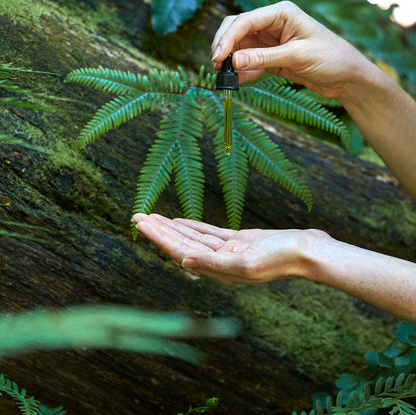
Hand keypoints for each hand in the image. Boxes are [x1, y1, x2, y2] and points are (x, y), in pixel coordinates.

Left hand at [132, 213, 328, 285]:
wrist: (307, 250)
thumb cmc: (280, 258)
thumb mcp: (245, 263)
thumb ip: (214, 264)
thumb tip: (183, 262)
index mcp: (218, 271)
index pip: (180, 251)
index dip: (159, 237)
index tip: (141, 223)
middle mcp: (219, 263)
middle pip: (182, 243)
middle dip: (159, 230)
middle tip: (137, 216)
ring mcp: (228, 251)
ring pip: (193, 237)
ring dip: (172, 226)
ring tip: (152, 216)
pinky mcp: (238, 241)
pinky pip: (209, 232)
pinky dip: (193, 225)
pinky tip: (180, 220)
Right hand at [212, 1, 370, 99]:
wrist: (346, 77)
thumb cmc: (330, 57)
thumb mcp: (296, 56)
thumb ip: (264, 58)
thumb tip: (234, 61)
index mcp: (281, 13)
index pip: (245, 21)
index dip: (227, 38)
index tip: (217, 57)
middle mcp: (273, 25)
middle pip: (238, 30)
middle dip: (224, 46)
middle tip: (216, 65)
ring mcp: (271, 42)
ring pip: (241, 47)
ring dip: (230, 61)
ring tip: (222, 76)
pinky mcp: (272, 59)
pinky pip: (250, 64)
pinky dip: (242, 72)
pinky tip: (236, 81)